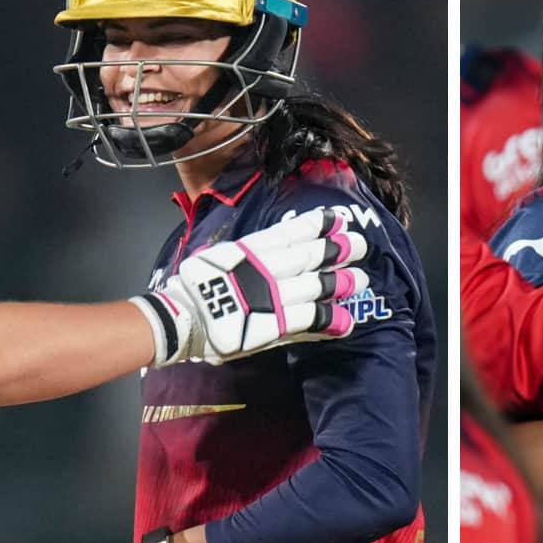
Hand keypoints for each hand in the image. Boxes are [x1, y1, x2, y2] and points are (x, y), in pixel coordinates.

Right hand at [134, 207, 369, 366]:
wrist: (181, 318)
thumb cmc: (192, 287)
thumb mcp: (216, 257)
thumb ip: (244, 254)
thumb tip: (261, 249)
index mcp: (251, 249)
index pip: (289, 232)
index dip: (316, 225)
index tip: (336, 219)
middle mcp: (266, 268)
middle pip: (310, 255)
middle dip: (338, 249)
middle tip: (361, 245)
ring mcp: (272, 296)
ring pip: (316, 286)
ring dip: (341, 282)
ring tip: (362, 279)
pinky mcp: (275, 324)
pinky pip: (310, 320)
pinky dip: (331, 320)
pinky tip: (347, 320)